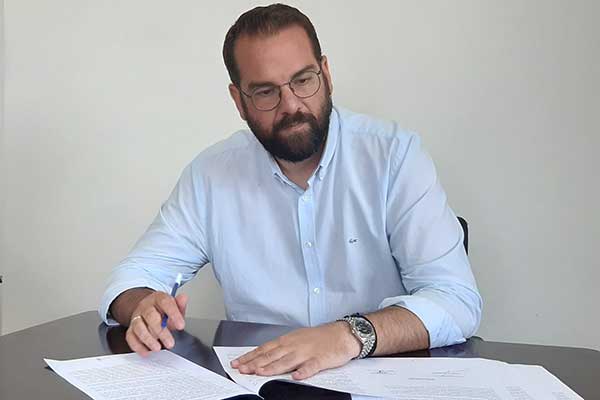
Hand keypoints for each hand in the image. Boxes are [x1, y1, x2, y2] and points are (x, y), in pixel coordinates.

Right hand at [125, 291, 187, 355]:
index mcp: (158, 298)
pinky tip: (146, 352)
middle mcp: (145, 307)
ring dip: (148, 339)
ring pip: (139, 327)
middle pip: (150, 316)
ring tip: (158, 348)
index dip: (174, 314)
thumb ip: (180, 305)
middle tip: (170, 343)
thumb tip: (184, 298)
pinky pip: (130, 337)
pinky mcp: (131, 328)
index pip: (165, 303)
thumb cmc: (163, 310)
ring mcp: (136, 317)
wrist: (147, 309)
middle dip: (161, 331)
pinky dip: (138, 346)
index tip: (181, 326)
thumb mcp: (174, 306)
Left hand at [230, 321, 360, 379]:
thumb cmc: (319, 338)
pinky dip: (304, 372)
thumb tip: (264, 357)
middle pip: (272, 355)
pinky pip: (311, 366)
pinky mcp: (320, 359)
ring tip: (261, 373)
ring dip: (273, 367)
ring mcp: (307, 352)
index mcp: (287, 340)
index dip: (251, 356)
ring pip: (287, 361)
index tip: (238, 363)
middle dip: (255, 363)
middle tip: (242, 370)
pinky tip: (296, 376)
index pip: (264, 349)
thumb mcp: (297, 339)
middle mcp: (294, 345)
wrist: (341, 334)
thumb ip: (281, 349)